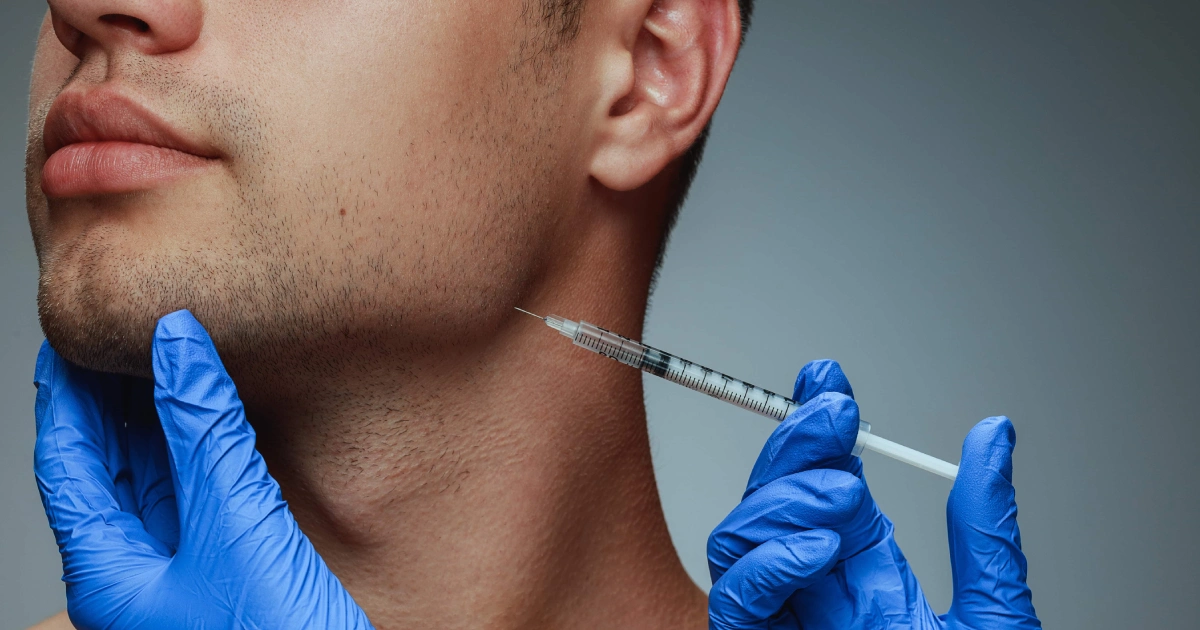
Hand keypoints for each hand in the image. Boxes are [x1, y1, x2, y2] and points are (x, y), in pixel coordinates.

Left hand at [34, 310, 372, 629]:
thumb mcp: (236, 527)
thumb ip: (205, 433)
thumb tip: (176, 346)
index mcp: (110, 578)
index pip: (67, 465)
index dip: (63, 395)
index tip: (68, 338)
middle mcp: (137, 578)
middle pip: (104, 472)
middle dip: (108, 402)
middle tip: (120, 336)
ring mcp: (183, 577)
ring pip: (154, 484)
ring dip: (157, 423)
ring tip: (165, 361)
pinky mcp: (231, 572)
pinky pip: (202, 499)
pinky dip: (202, 452)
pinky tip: (217, 419)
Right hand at [707, 360, 1039, 628]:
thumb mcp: (995, 614)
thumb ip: (985, 529)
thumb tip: (994, 436)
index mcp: (869, 575)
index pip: (825, 483)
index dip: (818, 426)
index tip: (830, 377)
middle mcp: (819, 595)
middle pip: (773, 500)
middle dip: (795, 445)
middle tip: (837, 413)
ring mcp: (789, 626)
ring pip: (737, 540)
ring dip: (781, 500)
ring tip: (843, 498)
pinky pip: (737, 607)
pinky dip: (766, 568)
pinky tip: (814, 547)